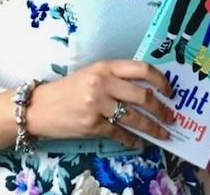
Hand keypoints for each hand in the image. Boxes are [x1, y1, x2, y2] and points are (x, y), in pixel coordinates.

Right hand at [25, 60, 173, 147]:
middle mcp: (102, 83)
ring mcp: (97, 105)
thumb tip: (146, 91)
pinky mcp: (92, 125)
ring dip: (153, 128)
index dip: (161, 80)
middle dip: (162, 110)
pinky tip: (138, 143)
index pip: (142, 69)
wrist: (39, 107)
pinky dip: (131, 140)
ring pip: (135, 118)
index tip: (169, 91)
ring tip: (163, 134)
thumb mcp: (91, 75)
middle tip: (170, 118)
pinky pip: (120, 133)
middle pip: (143, 96)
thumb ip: (116, 78)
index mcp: (105, 67)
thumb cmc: (67, 90)